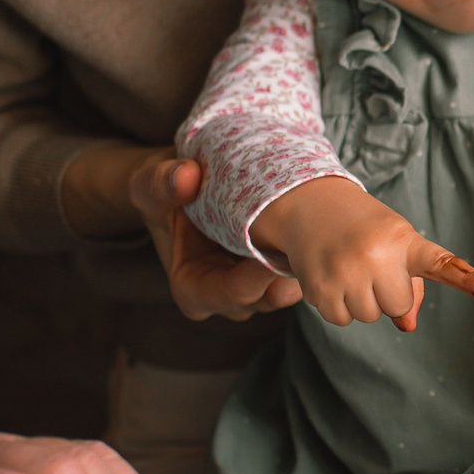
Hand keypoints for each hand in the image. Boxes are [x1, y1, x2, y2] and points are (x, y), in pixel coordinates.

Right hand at [129, 151, 305, 321]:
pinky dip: (314, 246)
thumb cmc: (165, 193)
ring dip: (308, 261)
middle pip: (269, 297)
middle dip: (289, 274)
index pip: (227, 296)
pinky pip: (305, 264)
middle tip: (308, 244)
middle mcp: (232, 294)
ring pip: (294, 284)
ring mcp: (261, 282)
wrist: (190, 181)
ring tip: (320, 230)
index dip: (249, 282)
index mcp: (194, 289)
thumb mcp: (150, 185)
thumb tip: (184, 177)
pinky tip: (323, 220)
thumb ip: (160, 184)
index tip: (269, 261)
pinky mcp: (282, 264)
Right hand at [253, 176, 473, 330]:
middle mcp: (375, 255)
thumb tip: (407, 326)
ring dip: (361, 300)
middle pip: (398, 306)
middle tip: (371, 267)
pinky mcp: (320, 289)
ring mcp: (345, 273)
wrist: (309, 203)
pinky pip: (342, 319)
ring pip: (369, 316)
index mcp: (403, 241)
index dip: (466, 279)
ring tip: (349, 268)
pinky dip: (338, 305)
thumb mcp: (394, 243)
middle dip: (387, 294)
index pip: (439, 263)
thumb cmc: (364, 228)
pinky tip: (332, 277)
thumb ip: (411, 286)